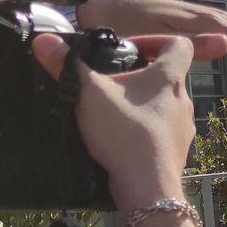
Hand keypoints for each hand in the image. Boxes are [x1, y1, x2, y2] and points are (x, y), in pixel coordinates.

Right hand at [32, 32, 205, 209]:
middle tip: (113, 82)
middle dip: (142, 76)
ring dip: (143, 105)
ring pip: (166, 106)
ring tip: (114, 112)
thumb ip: (66, 65)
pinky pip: (163, 133)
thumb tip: (42, 39)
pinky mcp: (177, 152)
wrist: (148, 187)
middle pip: (169, 77)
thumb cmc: (125, 132)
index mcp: (170, 78)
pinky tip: (123, 140)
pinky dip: (146, 131)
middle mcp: (184, 101)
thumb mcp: (89, 93)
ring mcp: (184, 129)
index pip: (179, 44)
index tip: (131, 49)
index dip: (156, 40)